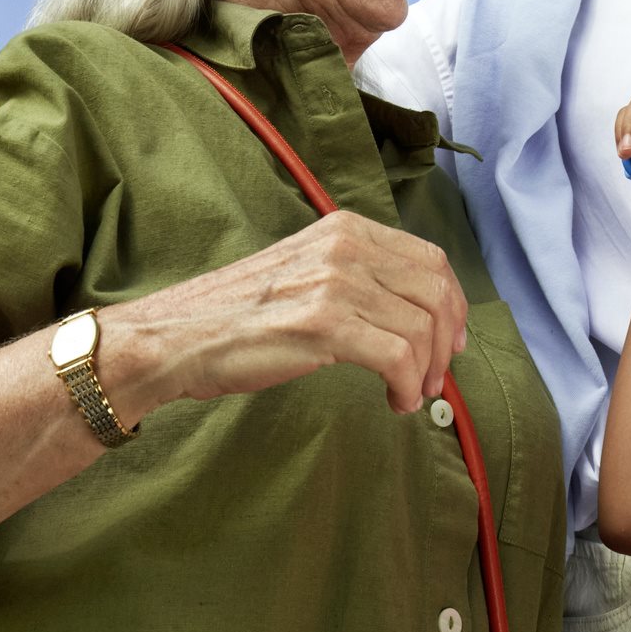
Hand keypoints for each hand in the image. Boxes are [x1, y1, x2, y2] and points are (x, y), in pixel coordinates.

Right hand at [120, 209, 469, 417]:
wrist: (178, 337)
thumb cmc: (238, 316)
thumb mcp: (305, 272)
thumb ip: (355, 276)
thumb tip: (415, 310)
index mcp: (345, 229)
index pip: (430, 258)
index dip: (452, 303)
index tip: (451, 339)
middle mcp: (345, 246)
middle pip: (435, 290)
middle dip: (446, 341)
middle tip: (436, 377)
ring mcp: (335, 282)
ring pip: (421, 327)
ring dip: (426, 371)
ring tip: (410, 395)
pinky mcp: (323, 324)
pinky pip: (397, 356)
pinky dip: (406, 386)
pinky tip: (393, 402)